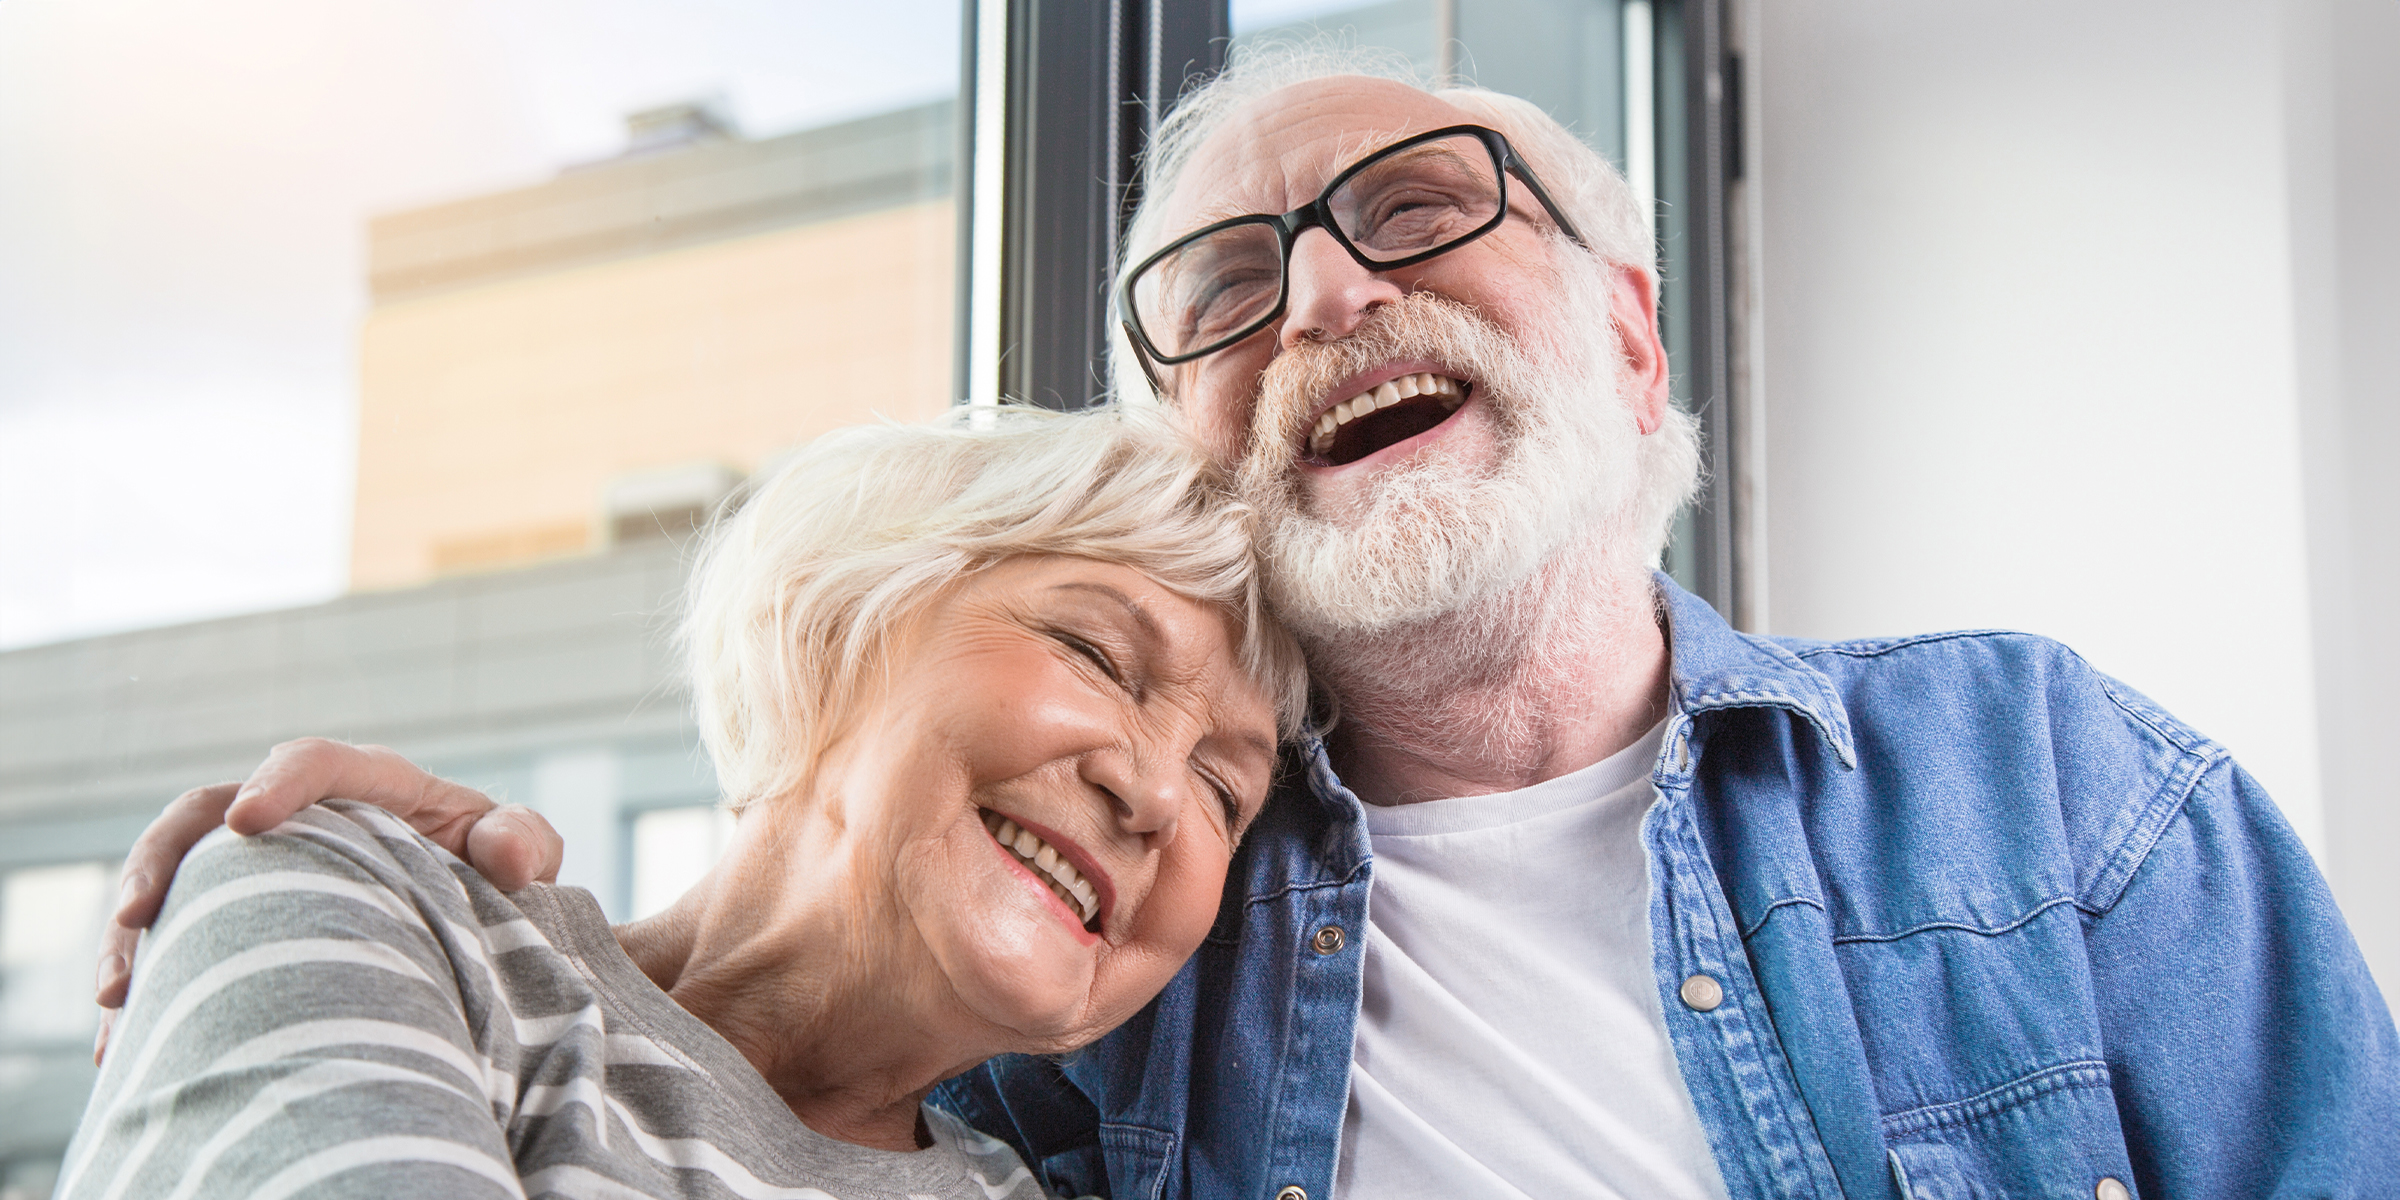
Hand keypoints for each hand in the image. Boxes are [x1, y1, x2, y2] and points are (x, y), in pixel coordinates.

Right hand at [93, 737, 562, 1062]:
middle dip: (162, 863)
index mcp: (371, 784)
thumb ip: (524, 841)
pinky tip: (125, 1043)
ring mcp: (258, 866)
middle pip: (206, 814)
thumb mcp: (519, 851)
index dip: (280, 782)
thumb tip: (507, 857)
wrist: (473, 906)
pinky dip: (150, 983)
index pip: (315, 762)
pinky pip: (178, 942)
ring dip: (137, 934)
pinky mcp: (237, 917)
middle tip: (134, 921)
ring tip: (116, 997)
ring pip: (176, 881)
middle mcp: (298, 814)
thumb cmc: (494, 869)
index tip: (249, 820)